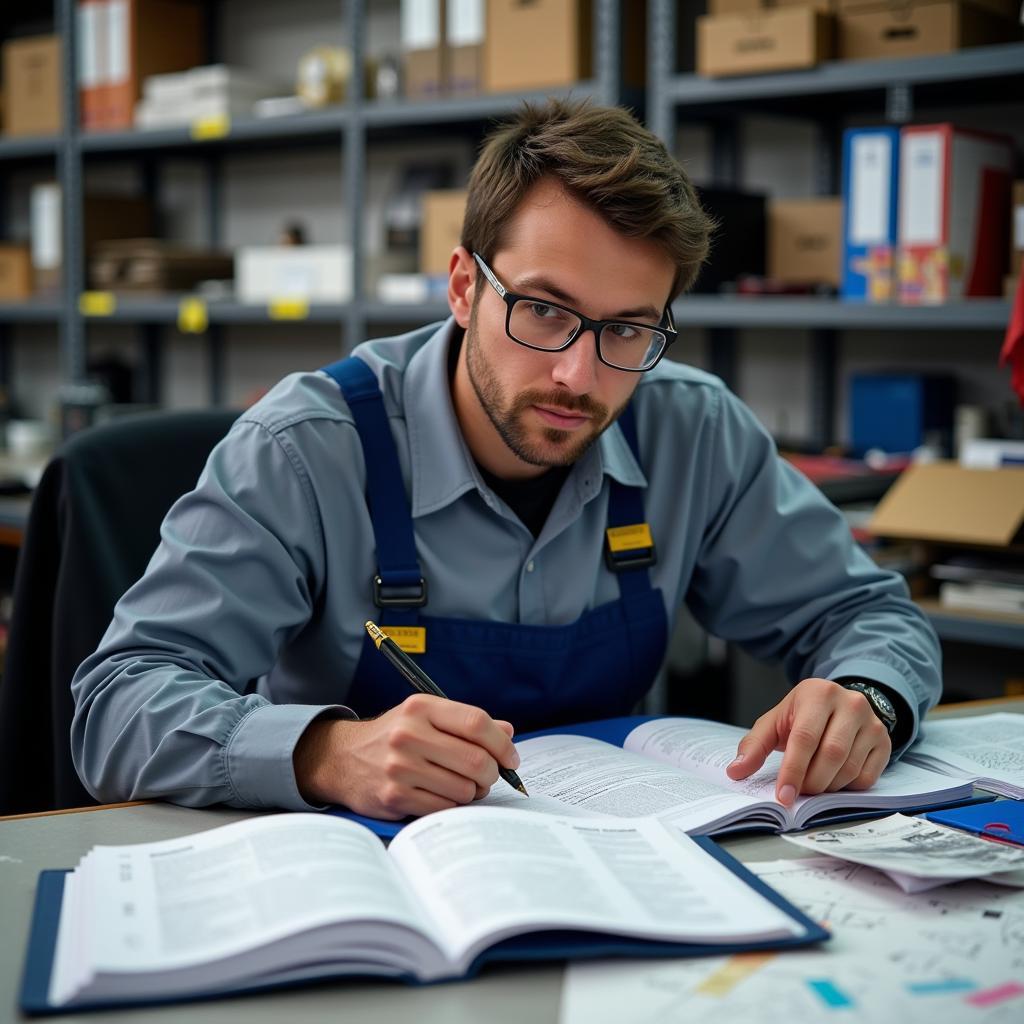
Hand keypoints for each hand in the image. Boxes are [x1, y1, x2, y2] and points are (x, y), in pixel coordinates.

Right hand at [293, 694, 518, 818]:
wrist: (343, 759)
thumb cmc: (395, 737)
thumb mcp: (425, 717)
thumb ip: (466, 723)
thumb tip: (508, 733)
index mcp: (421, 707)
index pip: (476, 723)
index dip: (502, 744)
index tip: (510, 758)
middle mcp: (408, 733)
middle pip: (475, 759)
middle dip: (490, 774)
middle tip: (488, 778)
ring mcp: (399, 766)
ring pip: (464, 788)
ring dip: (471, 792)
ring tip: (460, 785)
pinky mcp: (393, 795)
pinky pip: (444, 807)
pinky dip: (451, 805)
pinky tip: (440, 795)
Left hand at [725, 677, 891, 806]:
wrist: (838, 704)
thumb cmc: (802, 714)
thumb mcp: (776, 721)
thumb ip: (754, 745)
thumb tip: (736, 771)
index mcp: (818, 693)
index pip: (805, 738)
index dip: (792, 770)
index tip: (783, 796)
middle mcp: (850, 703)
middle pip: (830, 755)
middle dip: (810, 781)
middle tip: (797, 792)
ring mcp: (872, 722)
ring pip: (849, 768)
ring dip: (827, 786)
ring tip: (812, 784)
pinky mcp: (885, 741)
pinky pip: (867, 777)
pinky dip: (846, 787)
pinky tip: (833, 779)